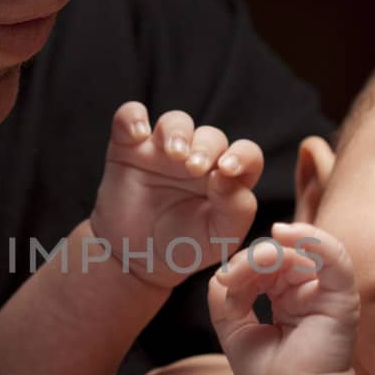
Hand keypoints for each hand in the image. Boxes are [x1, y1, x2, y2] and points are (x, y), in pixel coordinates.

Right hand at [89, 102, 263, 289]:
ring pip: (176, 121)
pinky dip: (132, 118)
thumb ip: (235, 210)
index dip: (242, 155)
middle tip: (194, 168)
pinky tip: (137, 135)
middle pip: (210, 136)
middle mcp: (198, 157)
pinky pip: (131, 117)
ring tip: (173, 153)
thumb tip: (228, 177)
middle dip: (205, 148)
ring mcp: (162, 149)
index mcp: (226, 178)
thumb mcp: (217, 239)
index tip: (228, 170)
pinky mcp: (128, 146)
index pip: (245, 154)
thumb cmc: (182, 247)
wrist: (134, 257)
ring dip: (177, 131)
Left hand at [208, 221, 360, 374]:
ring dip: (268, 254)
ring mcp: (325, 292)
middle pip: (279, 255)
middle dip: (251, 260)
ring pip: (299, 252)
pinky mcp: (341, 295)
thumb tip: (221, 272)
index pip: (263, 267)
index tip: (224, 283)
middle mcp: (308, 292)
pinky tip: (284, 233)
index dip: (241, 267)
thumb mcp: (234, 331)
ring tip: (251, 266)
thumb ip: (225, 299)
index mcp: (286, 299)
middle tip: (232, 278)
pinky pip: (333, 256)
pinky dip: (312, 239)